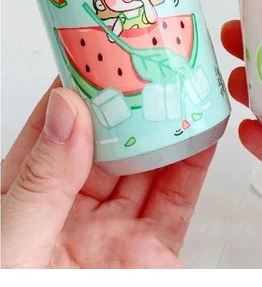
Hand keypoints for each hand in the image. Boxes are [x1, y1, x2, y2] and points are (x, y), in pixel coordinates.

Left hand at [1, 78, 215, 268]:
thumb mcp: (14, 241)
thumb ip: (42, 180)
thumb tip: (65, 110)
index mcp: (31, 200)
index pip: (52, 129)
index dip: (73, 88)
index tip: (96, 52)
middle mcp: (74, 211)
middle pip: (106, 142)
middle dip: (128, 101)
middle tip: (147, 64)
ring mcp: (116, 231)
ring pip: (147, 164)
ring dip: (164, 125)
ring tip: (179, 87)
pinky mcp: (154, 253)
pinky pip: (178, 200)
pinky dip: (193, 163)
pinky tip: (199, 132)